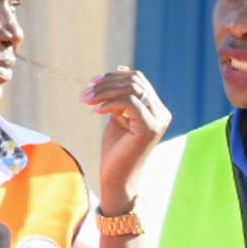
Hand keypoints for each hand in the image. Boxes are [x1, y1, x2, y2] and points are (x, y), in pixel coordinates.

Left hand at [82, 67, 170, 214]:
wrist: (116, 179)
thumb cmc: (116, 151)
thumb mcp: (117, 116)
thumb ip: (120, 96)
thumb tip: (120, 68)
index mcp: (155, 108)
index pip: (137, 80)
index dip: (113, 77)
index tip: (91, 83)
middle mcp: (161, 112)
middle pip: (135, 81)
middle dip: (107, 83)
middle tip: (85, 93)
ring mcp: (158, 120)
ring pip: (132, 89)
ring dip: (104, 92)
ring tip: (86, 100)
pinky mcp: (151, 127)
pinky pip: (129, 102)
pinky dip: (109, 103)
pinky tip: (96, 111)